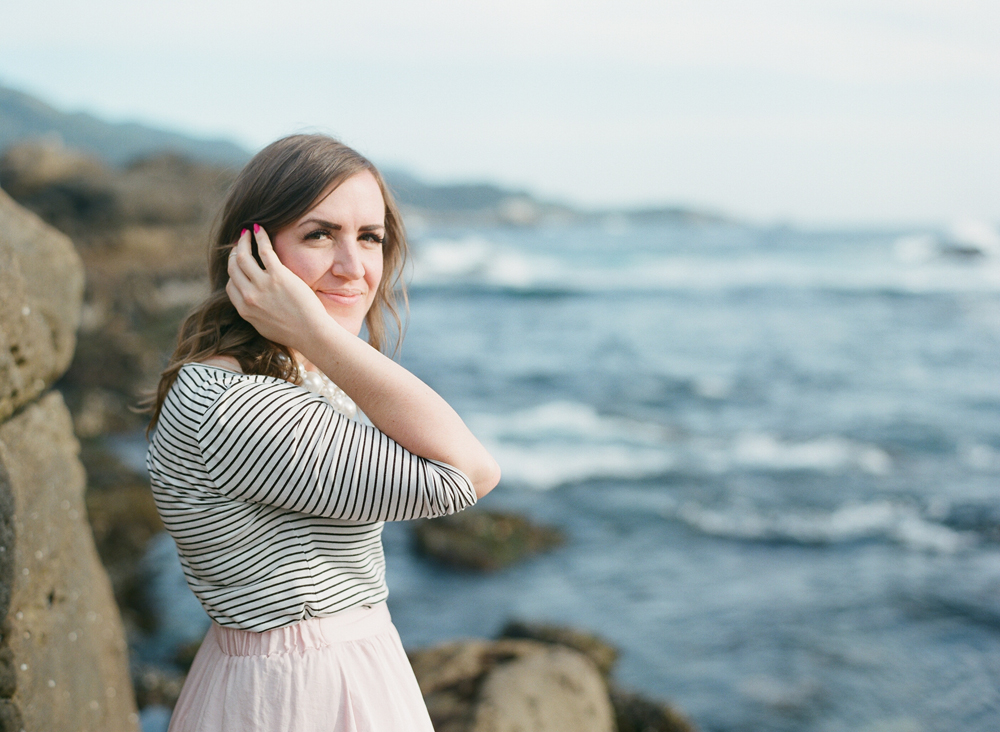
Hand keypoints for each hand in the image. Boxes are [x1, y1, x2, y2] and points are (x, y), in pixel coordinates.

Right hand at [226, 225, 332, 350]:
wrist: (311, 334)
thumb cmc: (294, 333)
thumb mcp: (265, 327)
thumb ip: (255, 313)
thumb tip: (252, 304)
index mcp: (245, 310)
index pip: (230, 285)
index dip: (233, 272)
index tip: (238, 263)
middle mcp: (249, 296)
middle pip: (233, 268)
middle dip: (235, 253)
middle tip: (240, 244)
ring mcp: (262, 285)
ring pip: (243, 256)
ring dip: (243, 241)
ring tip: (246, 233)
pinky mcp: (278, 276)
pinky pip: (264, 250)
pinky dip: (260, 237)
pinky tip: (259, 229)